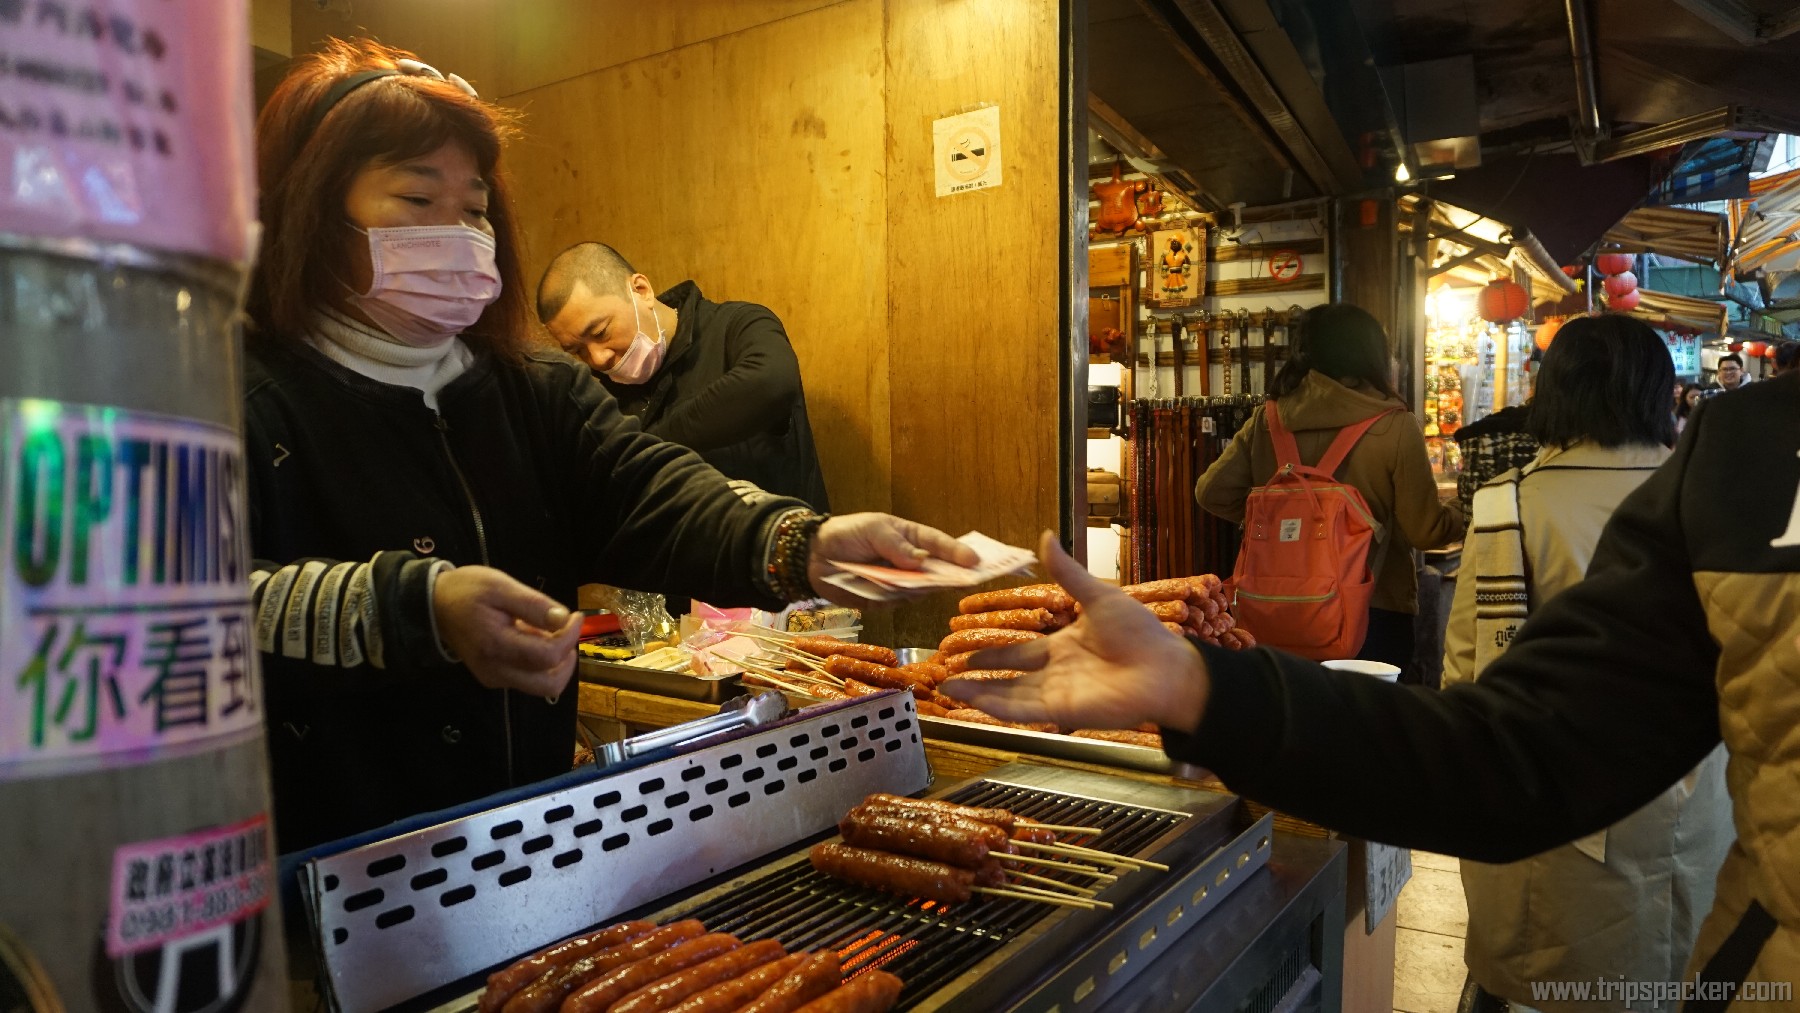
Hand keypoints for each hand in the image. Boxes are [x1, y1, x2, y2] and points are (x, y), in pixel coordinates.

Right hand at [434, 566, 581, 697]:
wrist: (435, 605)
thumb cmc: (467, 591)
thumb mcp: (501, 586)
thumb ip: (533, 605)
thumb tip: (564, 619)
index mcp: (496, 646)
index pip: (548, 656)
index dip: (570, 637)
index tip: (574, 615)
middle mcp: (496, 671)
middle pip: (549, 686)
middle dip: (567, 659)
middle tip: (566, 632)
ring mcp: (495, 678)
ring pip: (541, 686)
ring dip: (555, 662)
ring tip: (545, 631)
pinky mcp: (495, 678)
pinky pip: (529, 679)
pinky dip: (541, 663)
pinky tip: (532, 637)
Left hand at [806, 513, 978, 606]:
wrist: (813, 556)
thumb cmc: (847, 534)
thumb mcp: (872, 530)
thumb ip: (896, 545)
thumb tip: (920, 561)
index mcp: (911, 538)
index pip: (940, 545)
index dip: (958, 553)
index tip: (975, 562)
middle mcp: (910, 562)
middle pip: (937, 571)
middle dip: (951, 576)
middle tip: (966, 580)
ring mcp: (898, 583)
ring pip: (919, 590)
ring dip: (920, 588)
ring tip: (919, 583)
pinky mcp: (883, 600)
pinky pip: (896, 603)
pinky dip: (894, 598)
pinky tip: (885, 591)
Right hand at [940, 532, 1210, 733]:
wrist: (1164, 669)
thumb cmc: (1139, 632)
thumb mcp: (1097, 596)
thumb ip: (1066, 573)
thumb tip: (1045, 536)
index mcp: (1064, 645)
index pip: (1021, 653)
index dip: (993, 656)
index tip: (967, 654)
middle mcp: (1057, 672)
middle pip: (1009, 677)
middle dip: (979, 677)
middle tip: (949, 673)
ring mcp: (1058, 693)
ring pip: (1009, 696)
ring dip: (979, 693)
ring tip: (948, 687)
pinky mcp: (1062, 711)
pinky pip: (1022, 710)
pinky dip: (996, 706)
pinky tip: (972, 701)